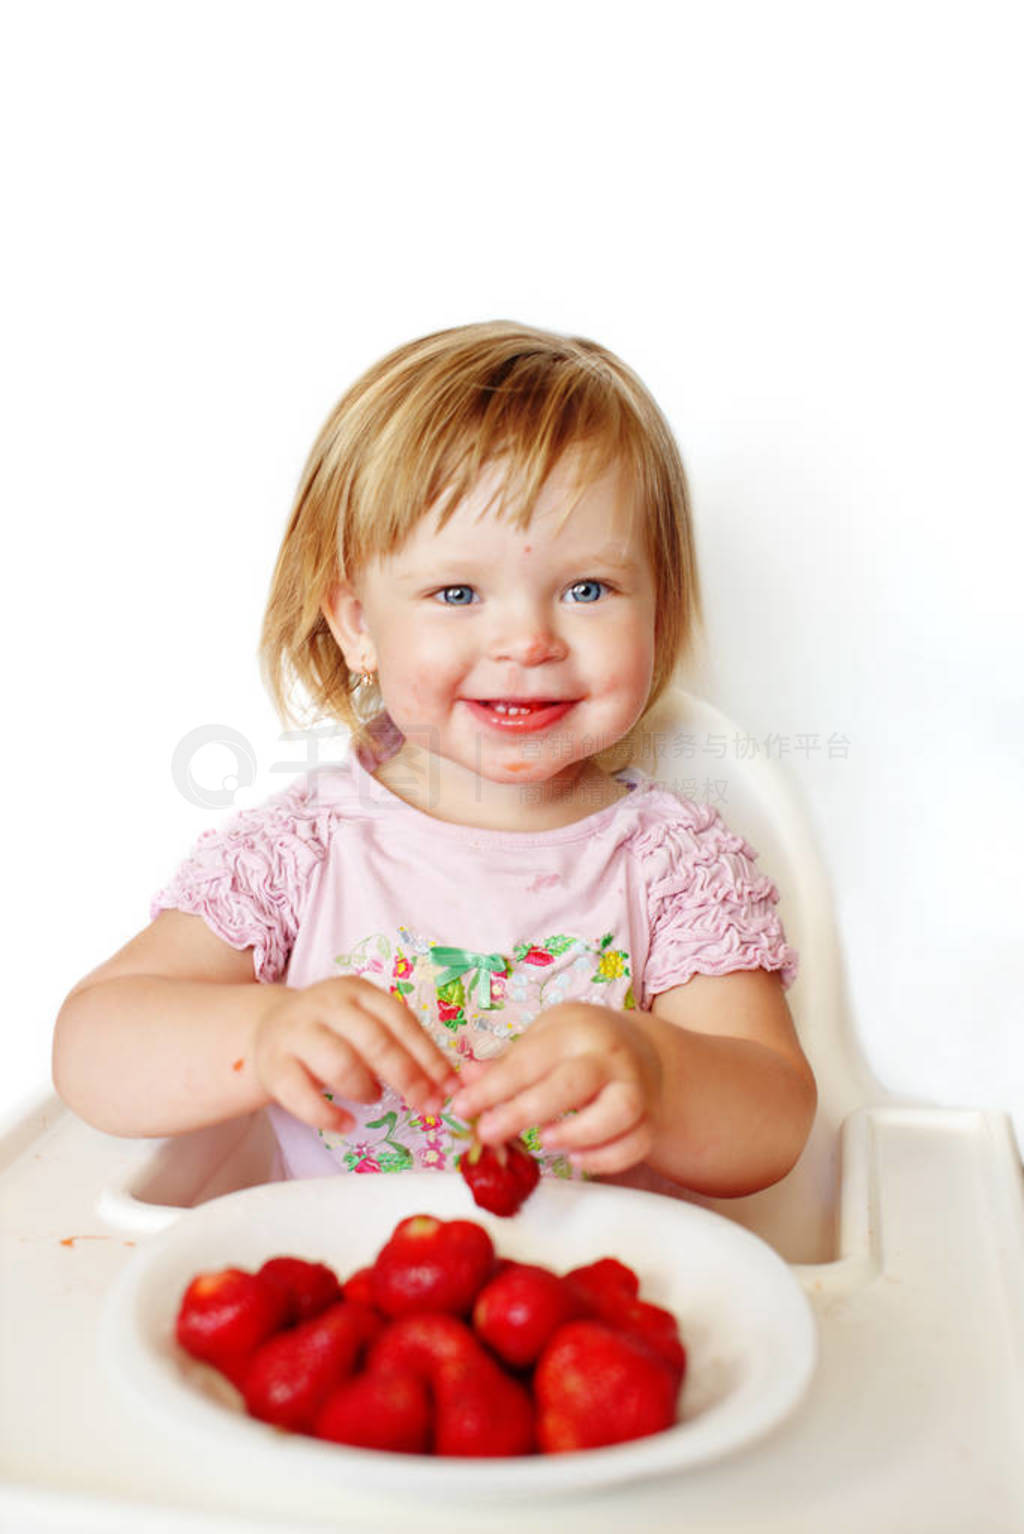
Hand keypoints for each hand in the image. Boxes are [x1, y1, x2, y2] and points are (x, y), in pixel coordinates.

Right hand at [254, 976, 460, 1131]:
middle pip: (375, 1041)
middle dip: (408, 1078)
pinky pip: (301, 1095)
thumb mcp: (363, 1024)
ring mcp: (296, 1032)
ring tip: (374, 1098)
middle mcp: (326, 1005)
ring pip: (340, 1063)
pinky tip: (346, 1124)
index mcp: (357, 991)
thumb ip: (398, 1045)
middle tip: (428, 1106)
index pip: (401, 1021)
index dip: (429, 1056)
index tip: (450, 1086)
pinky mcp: (272, 1064)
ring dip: (366, 1088)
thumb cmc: (330, 1032)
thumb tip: (445, 1084)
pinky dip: (327, 1115)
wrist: (267, 1029)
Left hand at [448, 1002, 664, 1174]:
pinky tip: (576, 1159)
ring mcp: (636, 1087)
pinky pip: (635, 1144)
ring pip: (617, 1112)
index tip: (461, 1107)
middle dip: (525, 1111)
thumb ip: (507, 1062)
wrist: (644, 1053)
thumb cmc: (581, 1047)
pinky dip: (606, 1157)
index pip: (530, 1059)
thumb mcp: (544, 1039)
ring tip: (542, 1142)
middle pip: (572, 1083)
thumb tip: (465, 1080)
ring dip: (577, 1132)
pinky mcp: (650, 1120)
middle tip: (488, 1133)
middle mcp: (610, 1056)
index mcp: (576, 1029)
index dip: (493, 1087)